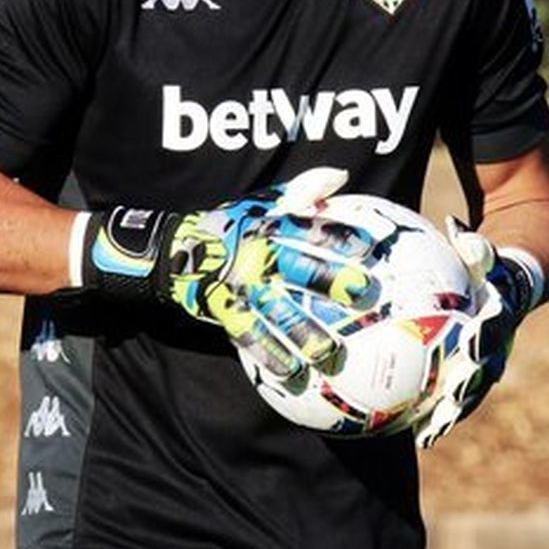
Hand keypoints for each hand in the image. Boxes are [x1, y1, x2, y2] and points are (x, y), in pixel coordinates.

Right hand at [82, 168, 380, 381]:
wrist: (178, 250)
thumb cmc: (234, 224)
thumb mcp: (264, 201)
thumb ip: (302, 190)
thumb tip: (341, 176)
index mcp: (271, 225)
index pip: (310, 228)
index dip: (339, 237)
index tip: (370, 249)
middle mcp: (258, 254)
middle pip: (298, 267)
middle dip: (331, 280)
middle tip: (365, 294)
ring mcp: (241, 285)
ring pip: (276, 310)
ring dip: (304, 332)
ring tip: (330, 353)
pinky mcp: (225, 309)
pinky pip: (249, 334)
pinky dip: (270, 353)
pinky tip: (291, 372)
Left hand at [414, 218, 541, 448]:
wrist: (516, 288)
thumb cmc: (488, 267)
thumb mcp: (485, 253)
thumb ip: (476, 247)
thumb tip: (458, 229)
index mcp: (499, 316)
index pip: (494, 326)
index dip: (485, 336)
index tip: (471, 344)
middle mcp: (496, 346)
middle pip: (483, 370)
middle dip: (467, 387)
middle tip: (449, 402)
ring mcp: (487, 365)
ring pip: (469, 394)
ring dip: (451, 414)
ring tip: (429, 434)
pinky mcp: (473, 376)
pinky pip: (454, 399)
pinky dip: (439, 416)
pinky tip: (416, 435)